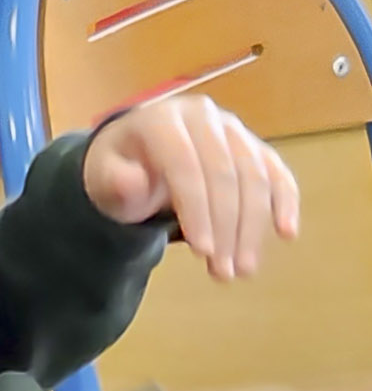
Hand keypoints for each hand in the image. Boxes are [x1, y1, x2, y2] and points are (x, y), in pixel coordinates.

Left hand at [83, 96, 298, 280]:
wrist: (135, 151)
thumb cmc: (118, 169)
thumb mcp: (103, 177)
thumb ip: (116, 181)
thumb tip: (133, 184)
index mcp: (164, 119)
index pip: (186, 165)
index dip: (197, 209)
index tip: (202, 251)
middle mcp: (203, 117)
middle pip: (226, 172)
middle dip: (228, 226)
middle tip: (224, 273)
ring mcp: (231, 129)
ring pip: (254, 175)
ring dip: (253, 226)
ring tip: (242, 270)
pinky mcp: (250, 146)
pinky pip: (274, 171)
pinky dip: (285, 200)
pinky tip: (287, 232)